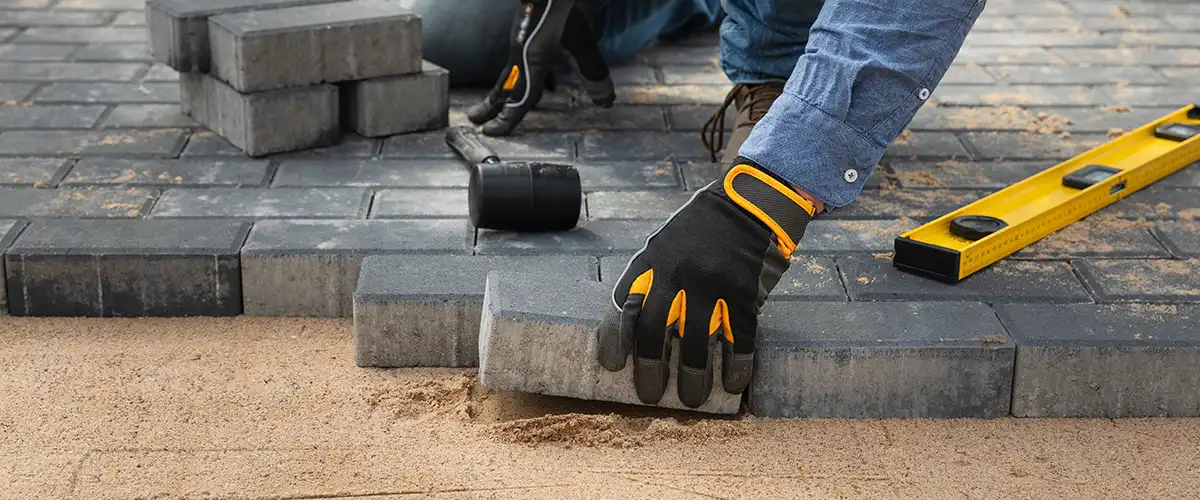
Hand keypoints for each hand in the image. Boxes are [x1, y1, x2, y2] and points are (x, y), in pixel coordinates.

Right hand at [466, 0, 615, 135]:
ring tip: (503, 105)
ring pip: (512, 75)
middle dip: (489, 106)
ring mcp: (522, 43)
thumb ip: (593, 72)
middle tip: (474, 119)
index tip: (490, 132)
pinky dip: (530, 78)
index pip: (518, 98)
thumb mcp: (583, 41)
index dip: (506, 119)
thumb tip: (605, 102)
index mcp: (532, 62)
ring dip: (506, 92)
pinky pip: (524, 63)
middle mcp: (521, 55)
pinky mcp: (528, 34)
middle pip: (502, 87)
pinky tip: (548, 82)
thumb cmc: (564, 7)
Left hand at [597, 158, 817, 407]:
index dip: (615, 338)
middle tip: (649, 396)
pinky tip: (732, 383)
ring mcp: (712, 285)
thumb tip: (635, 326)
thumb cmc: (702, 229)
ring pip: (695, 343)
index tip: (612, 365)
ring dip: (692, 377)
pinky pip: (738, 339)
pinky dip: (735, 365)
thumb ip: (650, 278)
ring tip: (690, 400)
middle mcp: (677, 275)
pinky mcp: (745, 293)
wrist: (750, 203)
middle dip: (650, 369)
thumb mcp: (665, 243)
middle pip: (656, 332)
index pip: (624, 305)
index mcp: (652, 261)